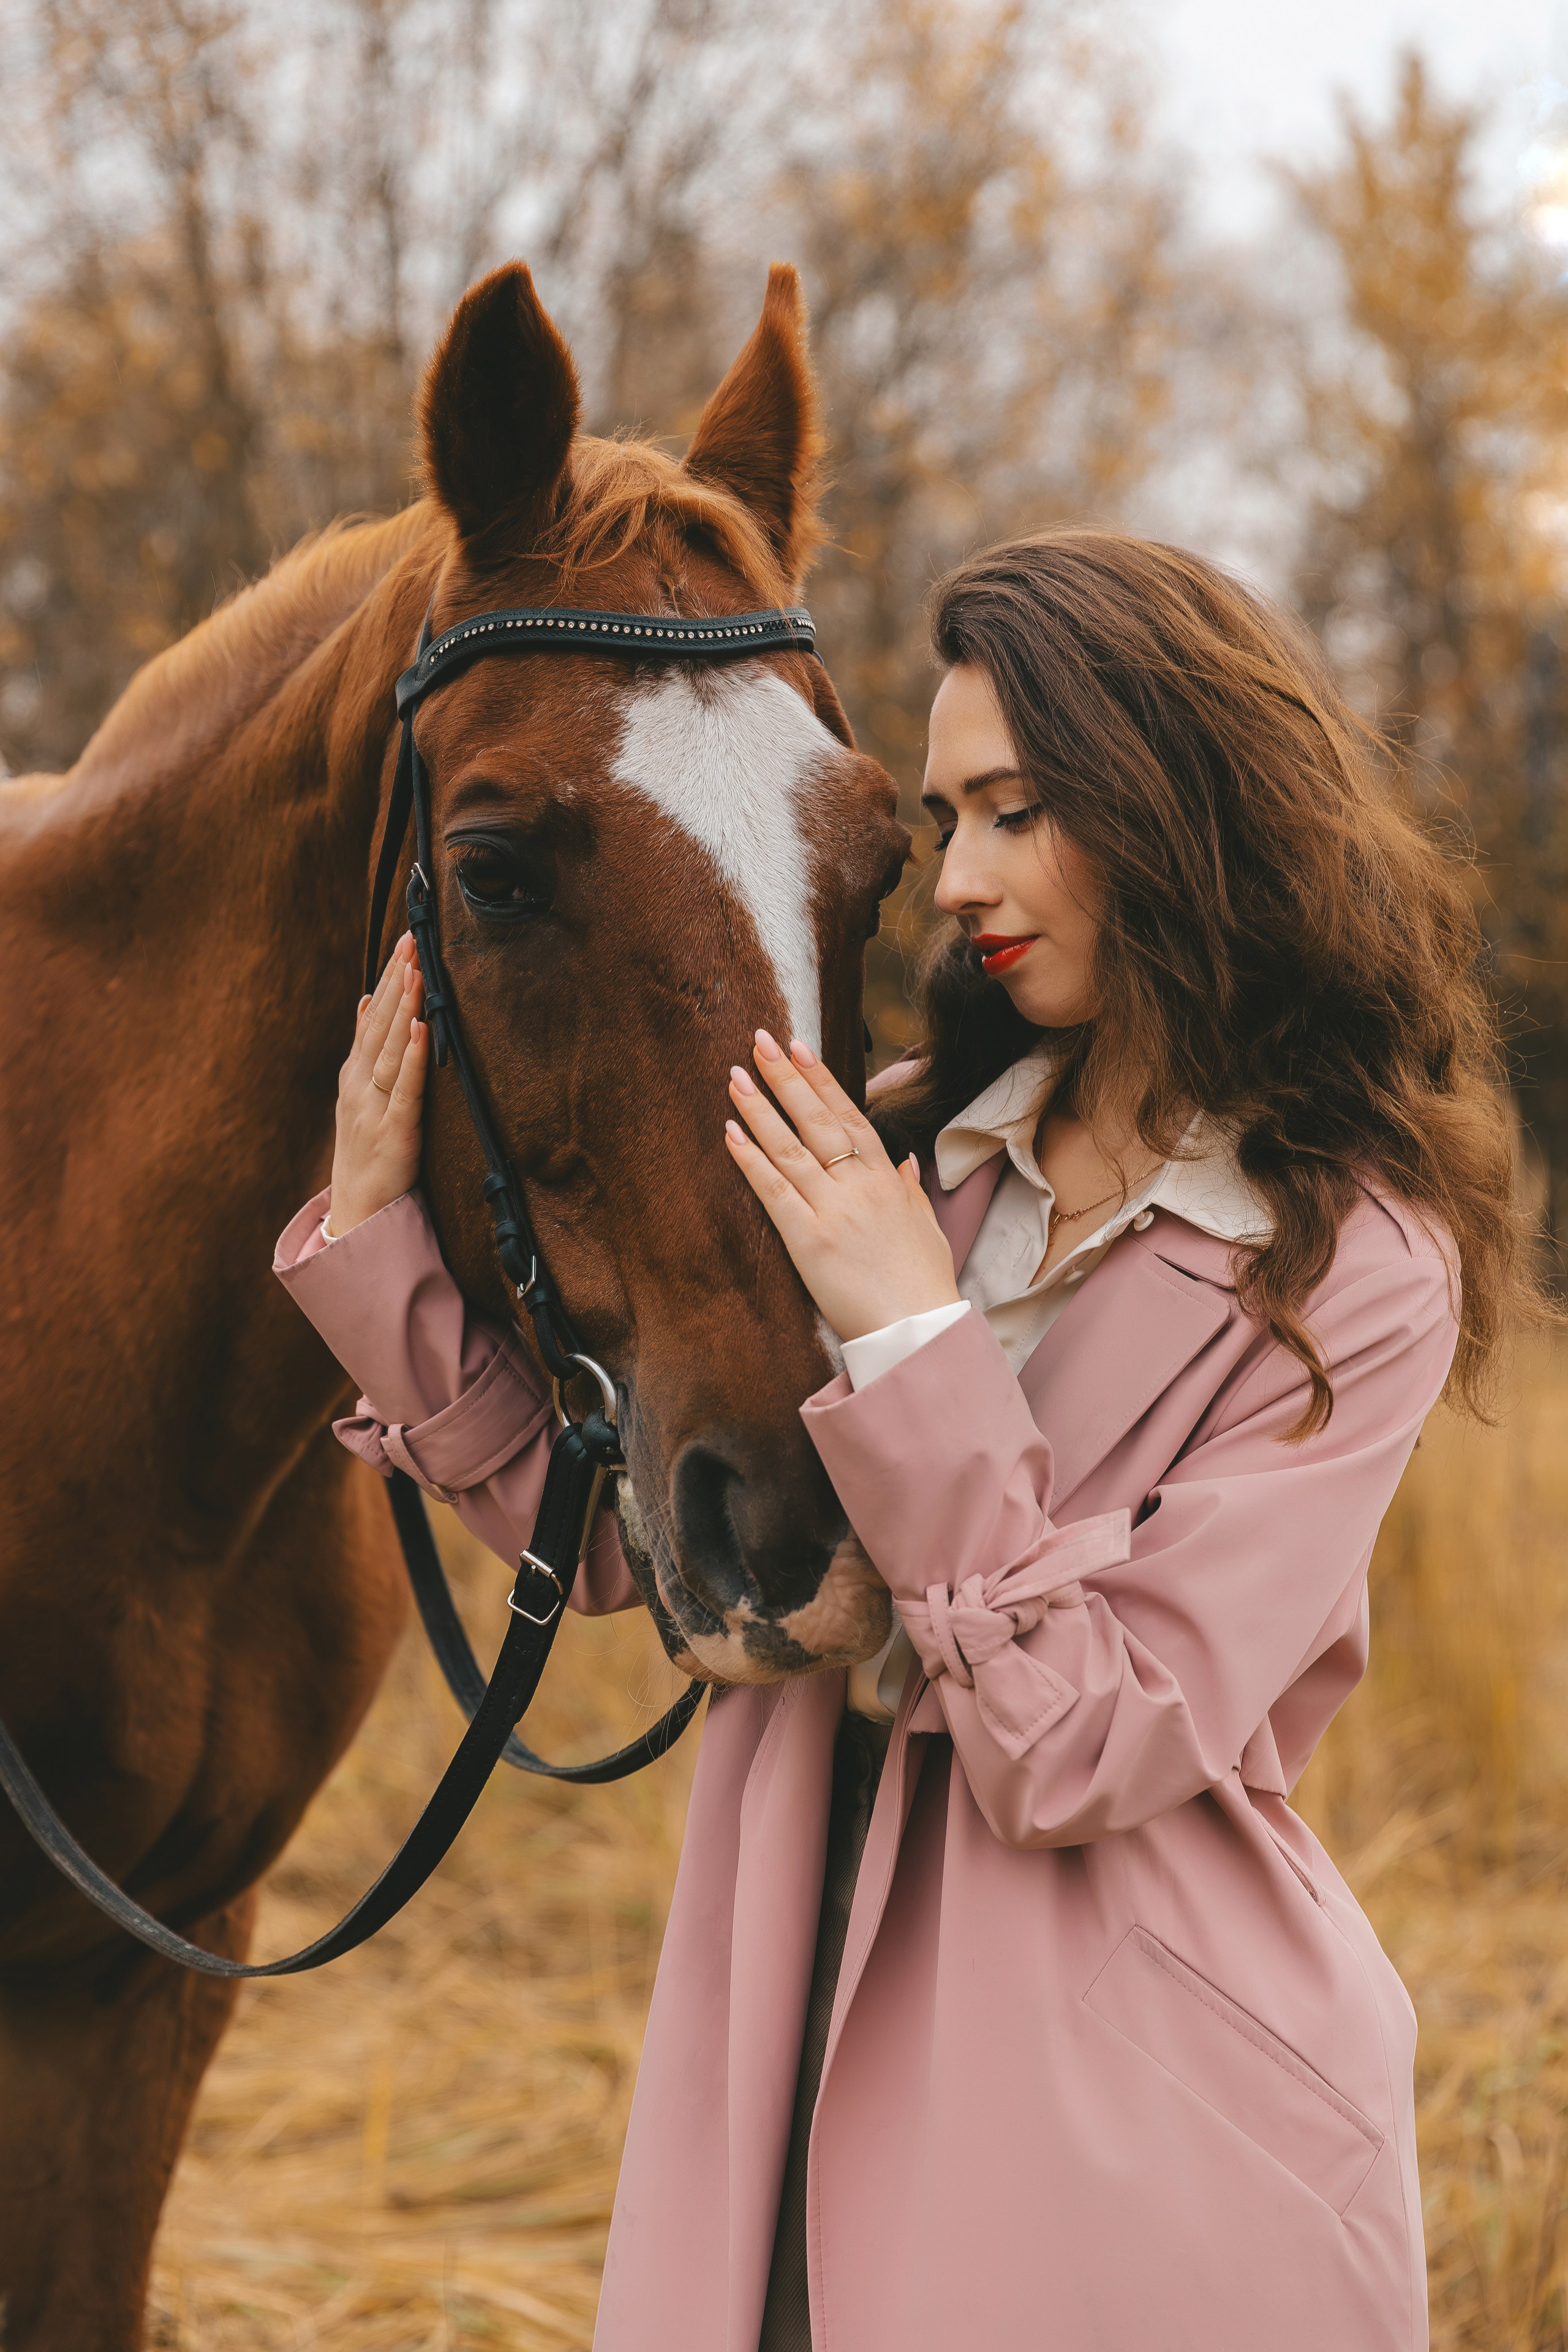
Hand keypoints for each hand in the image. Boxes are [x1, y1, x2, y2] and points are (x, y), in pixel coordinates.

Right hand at [325, 934, 428, 1236]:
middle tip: (413, 941)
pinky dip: (414, 1057)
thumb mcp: (358, 1092)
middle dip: (396, 980)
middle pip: (379, 1023)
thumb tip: (364, 999)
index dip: (388, 977)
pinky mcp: (395, 1130)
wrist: (358, 1208)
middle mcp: (360, 1083)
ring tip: (416, 973)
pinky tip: (421, 1029)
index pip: (371, 1015)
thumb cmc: (365, 1147)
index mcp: (354, 1072)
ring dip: (403, 1008)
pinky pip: (406, 1088)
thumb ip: (364, 1048)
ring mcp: (375, 1106)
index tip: (405, 941)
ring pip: (390, 1049)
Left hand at [725, 1029, 960, 1342]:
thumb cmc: (923, 1284)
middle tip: (759, 1040)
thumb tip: (904, 1163)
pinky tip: (730, 1132)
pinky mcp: (808, 1239)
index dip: (822, 1080)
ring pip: (790, 1146)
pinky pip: (773, 1190)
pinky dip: (750, 1159)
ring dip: (760, 1108)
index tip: (800, 1048)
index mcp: (886, 1180)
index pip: (850, 1116)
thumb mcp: (925, 1228)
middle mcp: (858, 1185)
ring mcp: (832, 1209)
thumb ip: (909, 1191)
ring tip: (736, 1075)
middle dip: (785, 1077)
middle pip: (816, 1120)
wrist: (918, 1329)